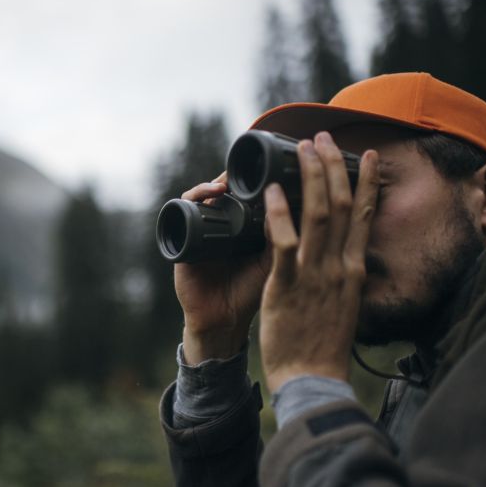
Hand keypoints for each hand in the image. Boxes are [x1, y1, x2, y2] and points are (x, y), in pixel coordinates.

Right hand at [175, 172, 271, 364]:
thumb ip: (284, 236)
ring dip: (215, 182)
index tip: (272, 165)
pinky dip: (196, 197)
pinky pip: (183, 210)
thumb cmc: (249, 293)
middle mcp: (220, 223)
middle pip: (224, 187)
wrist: (222, 321)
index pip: (247, 191)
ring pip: (204, 193)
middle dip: (234, 174)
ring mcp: (200, 229)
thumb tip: (302, 202)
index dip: (256, 175)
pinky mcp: (183, 238)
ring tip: (228, 184)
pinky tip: (212, 196)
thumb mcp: (273, 261)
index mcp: (243, 225)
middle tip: (249, 167)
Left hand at [259, 132, 378, 392]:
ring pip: (317, 216)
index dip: (364, 183)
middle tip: (322, 137)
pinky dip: (280, 215)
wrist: (312, 380)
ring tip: (302, 148)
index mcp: (353, 270)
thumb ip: (341, 277)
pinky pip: (284, 244)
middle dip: (332, 166)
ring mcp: (314, 276)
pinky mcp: (286, 287)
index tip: (366, 156)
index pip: (363, 217)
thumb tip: (342, 258)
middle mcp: (339, 267)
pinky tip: (272, 191)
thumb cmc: (322, 345)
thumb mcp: (343, 305)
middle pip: (340, 205)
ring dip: (309, 177)